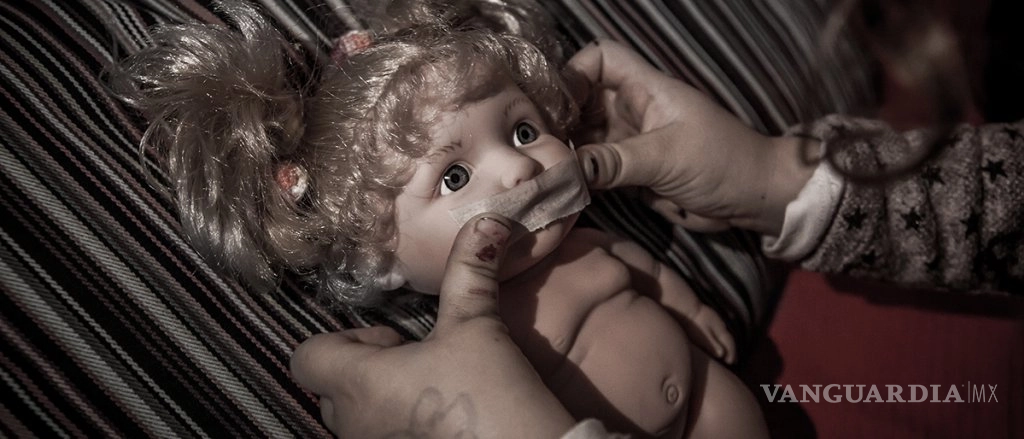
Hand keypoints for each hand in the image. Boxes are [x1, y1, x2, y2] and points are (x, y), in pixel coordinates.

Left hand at [290, 214, 574, 437]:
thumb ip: (472, 270)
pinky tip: (444, 417)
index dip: (343, 339)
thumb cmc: (489, 394)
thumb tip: (489, 220)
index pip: (306, 356)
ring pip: (356, 418)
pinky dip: (399, 423)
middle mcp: (353, 423)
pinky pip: (379, 437)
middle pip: (331, 388)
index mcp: (358, 382)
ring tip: (432, 386)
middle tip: (416, 358)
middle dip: (366, 368)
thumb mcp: (478, 324)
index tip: (393, 337)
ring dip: (382, 397)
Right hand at [567, 39, 819, 234]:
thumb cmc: (723, 162)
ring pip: (582, 138)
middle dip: (559, 119)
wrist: (755, 200)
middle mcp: (632, 112)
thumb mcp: (666, 158)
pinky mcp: (630, 174)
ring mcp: (629, 143)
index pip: (600, 59)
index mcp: (645, 90)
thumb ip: (613, 162)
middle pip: (581, 101)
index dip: (574, 73)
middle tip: (538, 147)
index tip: (557, 106)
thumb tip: (564, 169)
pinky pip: (594, 170)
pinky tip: (561, 188)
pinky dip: (577, 178)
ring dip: (565, 153)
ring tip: (544, 171)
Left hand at [687, 306, 735, 364]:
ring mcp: (715, 321)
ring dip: (726, 345)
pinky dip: (719, 340)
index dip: (732, 353)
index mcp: (720, 329)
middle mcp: (720, 325)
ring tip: (725, 355)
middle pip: (729, 339)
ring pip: (724, 335)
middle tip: (732, 361)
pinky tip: (714, 344)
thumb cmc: (692, 324)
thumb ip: (712, 344)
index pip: (730, 342)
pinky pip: (718, 333)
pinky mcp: (708, 320)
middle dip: (731, 350)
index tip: (731, 363)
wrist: (684, 308)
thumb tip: (721, 354)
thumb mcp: (701, 335)